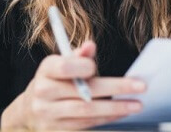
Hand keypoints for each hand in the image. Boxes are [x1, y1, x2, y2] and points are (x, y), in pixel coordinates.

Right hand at [1, 40, 145, 130]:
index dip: (82, 66)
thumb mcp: (61, 63)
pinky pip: (86, 125)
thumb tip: (90, 46)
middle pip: (84, 94)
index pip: (64, 67)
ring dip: (115, 109)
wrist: (30, 109)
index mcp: (45, 71)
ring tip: (136, 104)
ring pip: (87, 112)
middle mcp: (44, 94)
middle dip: (116, 89)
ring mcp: (50, 115)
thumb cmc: (54, 80)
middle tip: (140, 87)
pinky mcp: (58, 130)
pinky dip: (106, 119)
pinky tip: (121, 113)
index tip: (96, 67)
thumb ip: (79, 55)